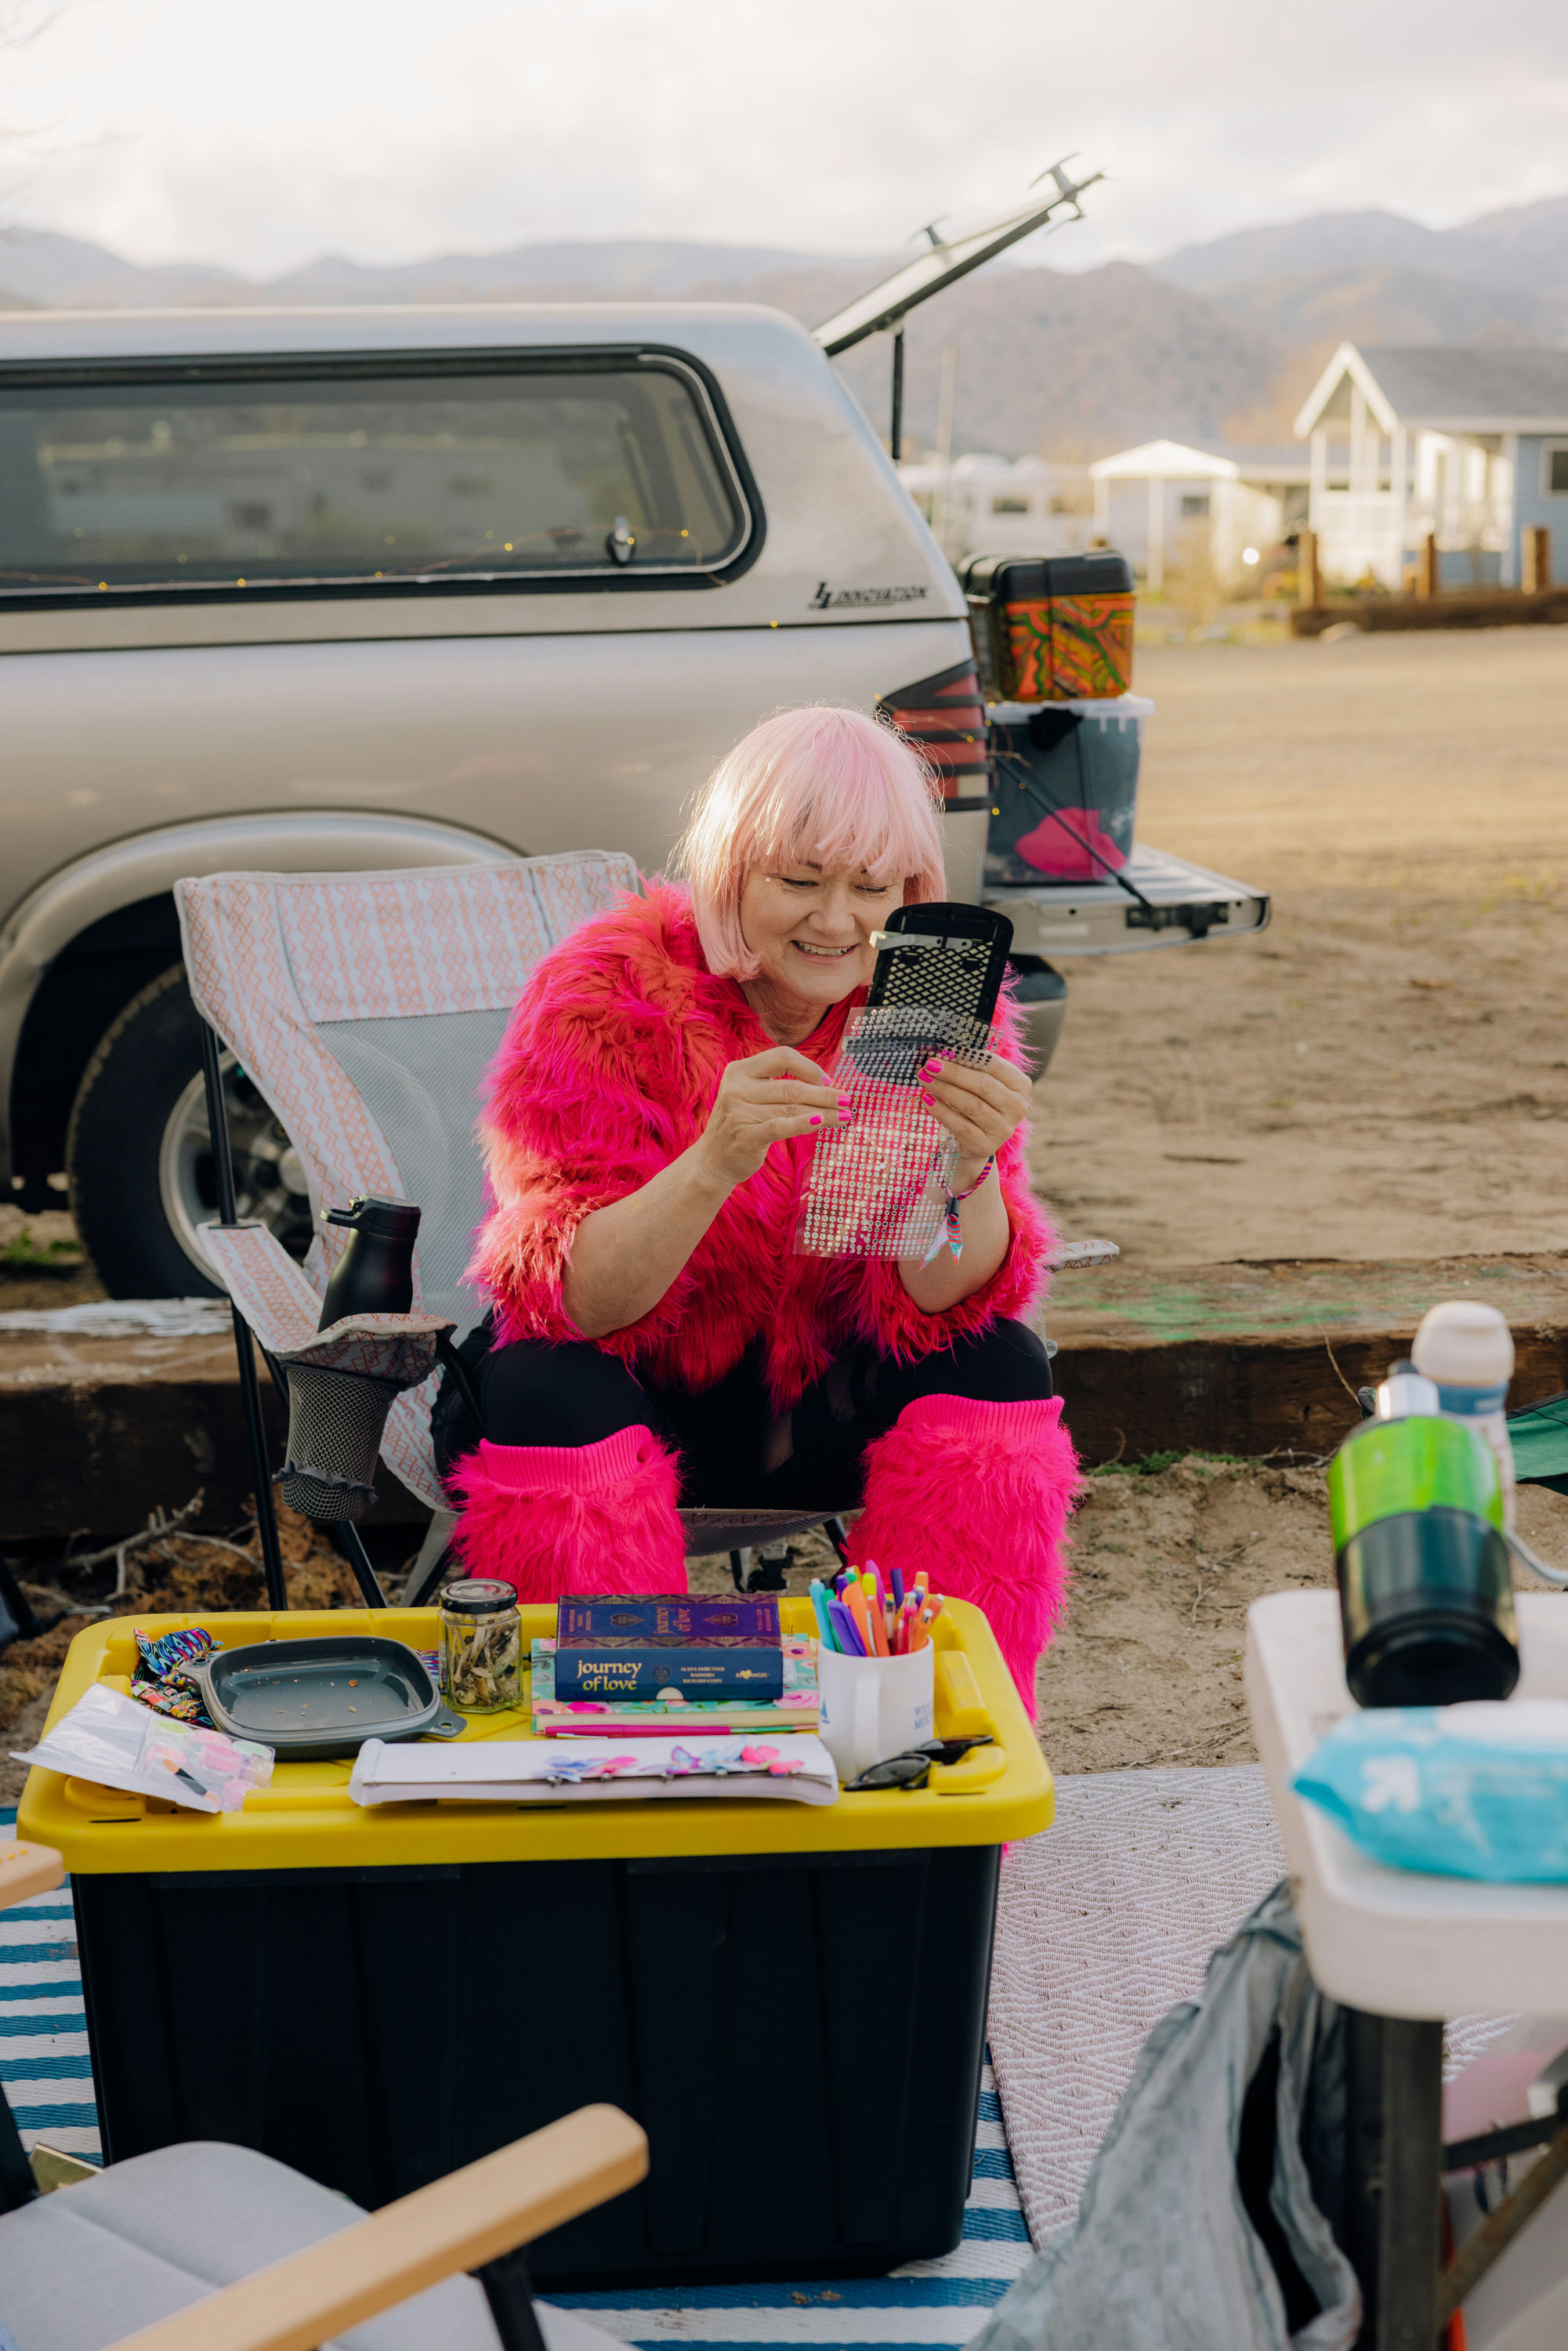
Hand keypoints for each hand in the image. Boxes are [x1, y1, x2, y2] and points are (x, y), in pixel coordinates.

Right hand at [693, 1046, 848, 1192]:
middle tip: (847, 1100)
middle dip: (825, 1094)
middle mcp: (737, 1088)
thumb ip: (779, 1086)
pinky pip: (780, 1127)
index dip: (810, 1067)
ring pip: (792, 1108)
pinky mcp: (745, 1136)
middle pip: (792, 1086)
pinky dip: (803, 1124)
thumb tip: (829, 1085)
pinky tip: (820, 1122)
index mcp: (740, 1070)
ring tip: (844, 1116)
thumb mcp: (752, 1097)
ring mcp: (739, 1112)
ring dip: (824, 1112)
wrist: (712, 1161)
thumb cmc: (742, 1126)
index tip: (829, 1081)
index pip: (782, 1056)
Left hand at [918, 1051, 1031, 1183]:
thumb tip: (945, 1053)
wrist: (980, 1142)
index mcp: (1020, 1085)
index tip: (946, 1051)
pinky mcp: (985, 1145)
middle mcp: (1017, 1107)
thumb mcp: (984, 1084)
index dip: (969, 1057)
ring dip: (944, 1089)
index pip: (995, 1065)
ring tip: (925, 1079)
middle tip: (930, 1065)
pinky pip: (960, 1125)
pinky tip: (927, 1100)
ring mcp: (1003, 1129)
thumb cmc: (981, 1103)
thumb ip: (972, 1068)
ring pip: (971, 1105)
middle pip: (983, 1085)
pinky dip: (942, 1111)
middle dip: (954, 1073)